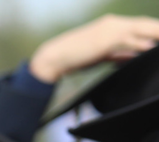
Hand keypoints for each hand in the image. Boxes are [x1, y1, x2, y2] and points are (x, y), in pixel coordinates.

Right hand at [30, 14, 158, 82]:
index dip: (155, 30)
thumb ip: (120, 53)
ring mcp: (110, 29)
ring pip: (141, 28)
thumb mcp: (102, 55)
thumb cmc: (76, 57)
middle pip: (145, 23)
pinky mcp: (105, 39)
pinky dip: (140, 43)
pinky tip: (150, 48)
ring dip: (155, 33)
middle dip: (158, 30)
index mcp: (112, 25)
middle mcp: (113, 23)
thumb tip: (135, 55)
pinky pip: (128, 40)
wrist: (54, 57)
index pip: (141, 25)